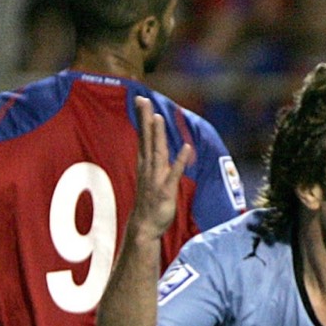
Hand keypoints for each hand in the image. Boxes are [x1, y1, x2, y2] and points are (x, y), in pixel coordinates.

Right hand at [127, 95, 194, 242]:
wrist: (145, 226)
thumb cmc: (149, 200)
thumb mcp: (150, 175)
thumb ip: (153, 158)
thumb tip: (156, 143)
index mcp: (145, 163)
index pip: (143, 136)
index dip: (142, 118)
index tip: (140, 99)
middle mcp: (148, 168)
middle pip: (146, 139)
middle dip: (145, 119)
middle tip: (142, 99)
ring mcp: (156, 178)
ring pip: (157, 152)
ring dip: (158, 136)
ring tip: (158, 117)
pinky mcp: (166, 190)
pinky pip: (174, 173)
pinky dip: (179, 160)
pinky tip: (185, 147)